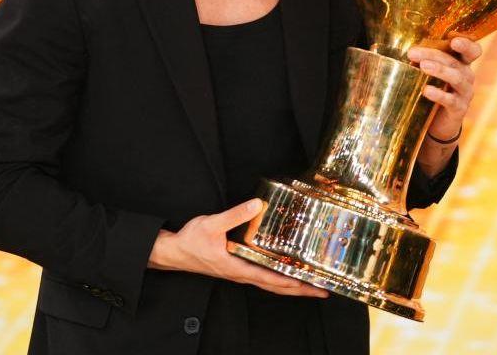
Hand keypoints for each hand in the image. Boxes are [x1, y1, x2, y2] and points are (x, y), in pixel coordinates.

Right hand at [148, 199, 327, 297]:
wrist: (173, 252)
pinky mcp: (237, 269)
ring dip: (291, 287)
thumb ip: (235, 214)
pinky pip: (262, 277)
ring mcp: (239, 274)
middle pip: (276, 287)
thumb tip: (257, 205)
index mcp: (237, 268)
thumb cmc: (190, 241)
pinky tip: (285, 274)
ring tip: (311, 286)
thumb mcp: (212, 224)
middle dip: (300, 290)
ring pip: (270, 284)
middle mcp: (241, 275)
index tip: (311, 284)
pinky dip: (278, 279)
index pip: (271, 278)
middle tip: (322, 292)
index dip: (292, 282)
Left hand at [408, 36, 482, 140]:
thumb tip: (406, 51)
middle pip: (454, 62)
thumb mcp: (433, 74)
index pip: (472, 50)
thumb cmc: (435, 90)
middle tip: (413, 53)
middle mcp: (467, 76)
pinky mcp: (459, 108)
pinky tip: (426, 90)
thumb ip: (425, 61)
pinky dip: (438, 94)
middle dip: (433, 55)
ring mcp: (465, 93)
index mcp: (461, 64)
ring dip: (439, 70)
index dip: (467, 44)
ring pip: (456, 78)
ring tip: (423, 66)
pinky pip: (450, 100)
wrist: (440, 122)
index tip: (454, 41)